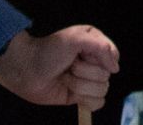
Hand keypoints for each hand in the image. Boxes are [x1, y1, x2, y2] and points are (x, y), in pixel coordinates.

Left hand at [0, 26, 119, 110]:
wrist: (26, 69)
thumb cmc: (49, 50)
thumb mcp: (75, 39)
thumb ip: (100, 47)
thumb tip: (116, 68)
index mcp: (94, 44)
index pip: (113, 57)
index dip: (100, 60)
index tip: (82, 55)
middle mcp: (93, 62)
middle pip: (106, 76)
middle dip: (84, 72)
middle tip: (68, 66)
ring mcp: (87, 80)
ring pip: (101, 91)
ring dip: (80, 86)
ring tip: (65, 78)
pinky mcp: (80, 97)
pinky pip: (96, 104)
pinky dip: (84, 100)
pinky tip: (71, 92)